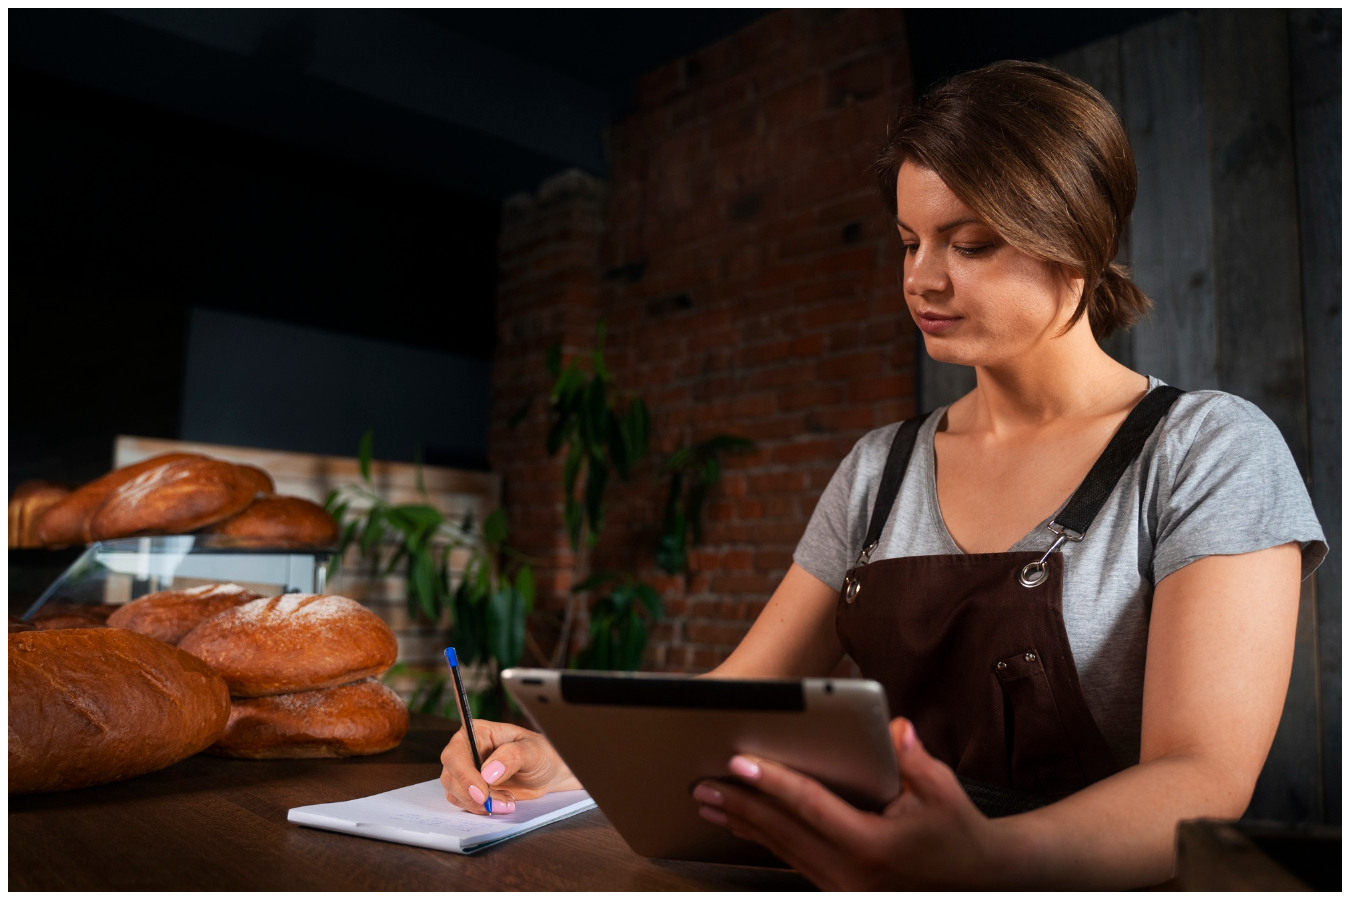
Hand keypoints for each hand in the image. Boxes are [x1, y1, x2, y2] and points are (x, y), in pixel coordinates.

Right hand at [440, 719, 581, 815]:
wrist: (549, 773)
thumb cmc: (541, 754)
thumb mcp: (533, 751)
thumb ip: (512, 757)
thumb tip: (488, 773)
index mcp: (478, 733)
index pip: (456, 753)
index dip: (463, 774)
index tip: (481, 792)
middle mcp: (467, 751)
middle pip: (450, 776)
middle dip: (472, 795)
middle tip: (495, 803)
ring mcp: (467, 771)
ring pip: (454, 792)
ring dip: (478, 804)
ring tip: (507, 801)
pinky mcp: (471, 789)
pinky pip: (464, 803)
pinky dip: (480, 808)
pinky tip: (502, 803)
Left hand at [691, 717, 1013, 888]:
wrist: (977, 878)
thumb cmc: (956, 829)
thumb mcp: (941, 788)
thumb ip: (912, 758)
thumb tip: (891, 727)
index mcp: (873, 846)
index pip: (810, 807)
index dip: (772, 783)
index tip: (738, 762)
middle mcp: (852, 874)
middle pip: (783, 831)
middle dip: (740, 805)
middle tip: (703, 783)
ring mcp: (843, 887)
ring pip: (781, 849)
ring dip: (743, 824)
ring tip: (710, 800)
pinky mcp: (839, 889)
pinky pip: (792, 860)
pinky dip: (764, 839)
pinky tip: (743, 824)